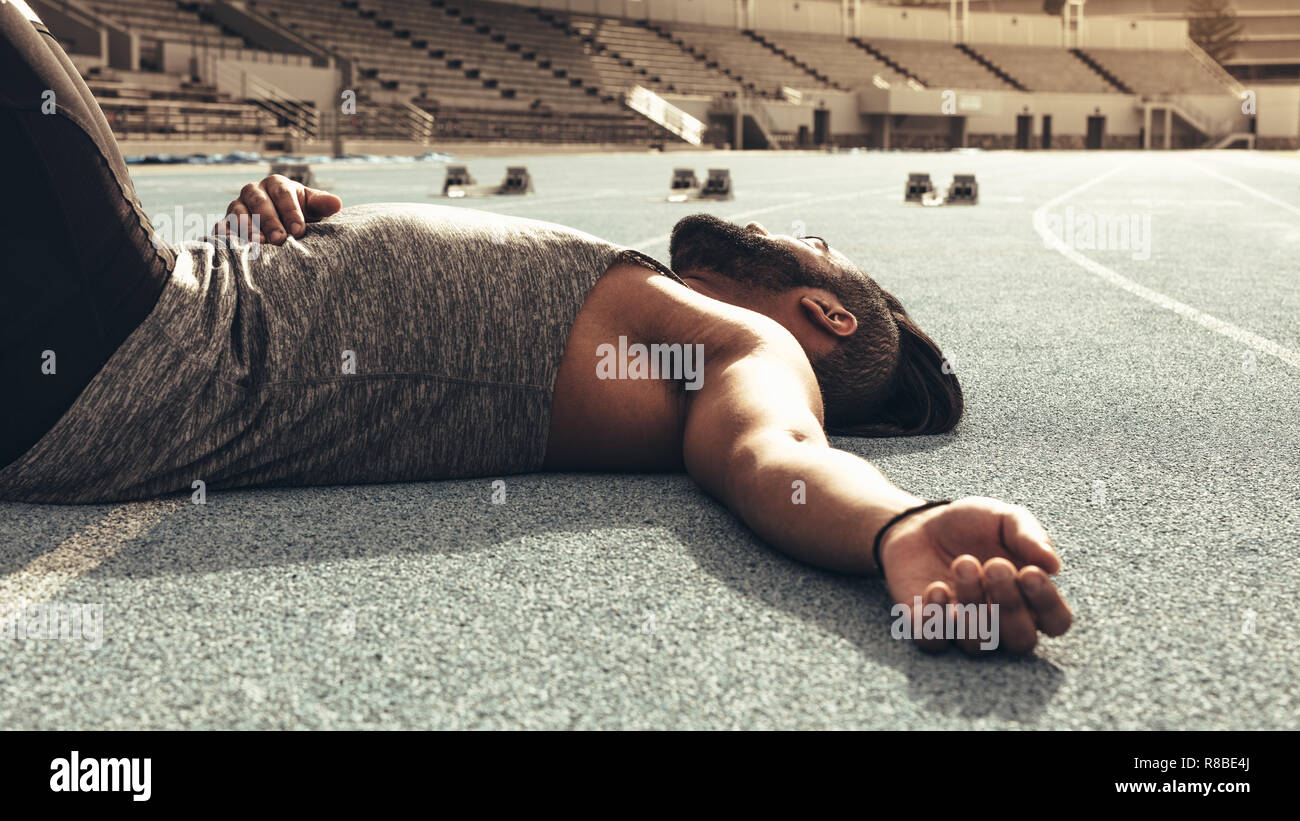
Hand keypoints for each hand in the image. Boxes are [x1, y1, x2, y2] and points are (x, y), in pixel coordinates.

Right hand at [213, 174, 341, 243]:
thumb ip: (321, 204)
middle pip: (260, 203)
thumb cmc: (298, 215)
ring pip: (239, 213)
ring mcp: (237, 206)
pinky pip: (222, 227)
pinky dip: (226, 236)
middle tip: (280, 240)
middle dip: (270, 221)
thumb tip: (336, 204)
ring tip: (259, 245)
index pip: (283, 194)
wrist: (279, 227)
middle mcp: (254, 192)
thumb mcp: (312, 208)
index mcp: (276, 184)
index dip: (291, 211)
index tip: (299, 230)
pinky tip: (234, 248)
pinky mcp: (226, 222)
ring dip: (248, 229)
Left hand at [878, 497, 1072, 654]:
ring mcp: (964, 631)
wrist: (920, 525)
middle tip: (995, 566)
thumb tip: (1054, 565)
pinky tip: (935, 589)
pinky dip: (935, 621)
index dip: (1048, 604)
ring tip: (963, 563)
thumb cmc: (971, 526)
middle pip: (1021, 641)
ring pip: (978, 644)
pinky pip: (934, 643)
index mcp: (1030, 599)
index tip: (1030, 572)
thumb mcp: (1004, 519)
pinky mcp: (928, 629)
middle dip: (1010, 605)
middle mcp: (1001, 623)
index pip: (1056, 622)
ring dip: (972, 606)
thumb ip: (1030, 537)